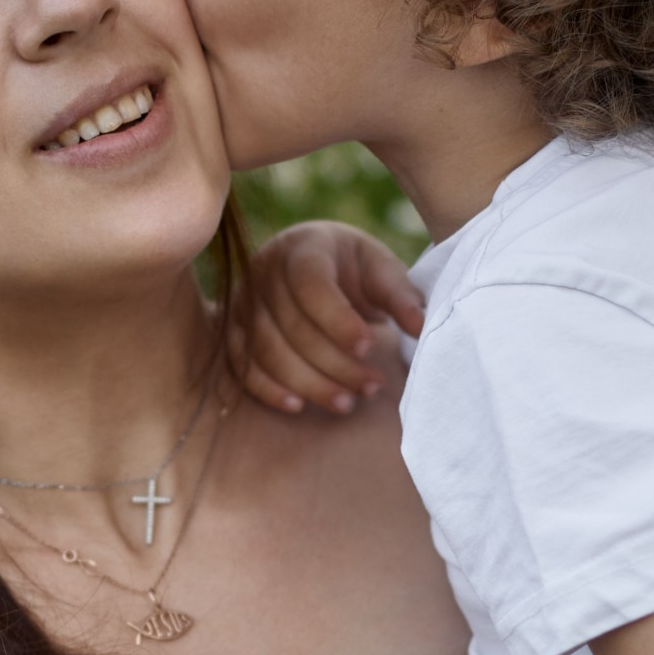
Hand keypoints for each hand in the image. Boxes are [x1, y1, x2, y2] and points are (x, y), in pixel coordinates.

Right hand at [242, 222, 424, 415]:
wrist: (314, 265)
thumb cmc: (352, 269)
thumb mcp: (380, 270)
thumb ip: (400, 294)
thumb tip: (419, 324)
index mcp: (302, 248)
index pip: (311, 285)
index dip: (339, 321)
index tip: (371, 348)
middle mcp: (264, 271)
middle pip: (293, 327)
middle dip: (336, 364)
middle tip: (373, 386)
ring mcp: (243, 302)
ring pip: (268, 352)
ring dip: (309, 383)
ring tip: (348, 403)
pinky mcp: (234, 330)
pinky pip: (243, 366)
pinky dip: (269, 389)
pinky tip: (299, 406)